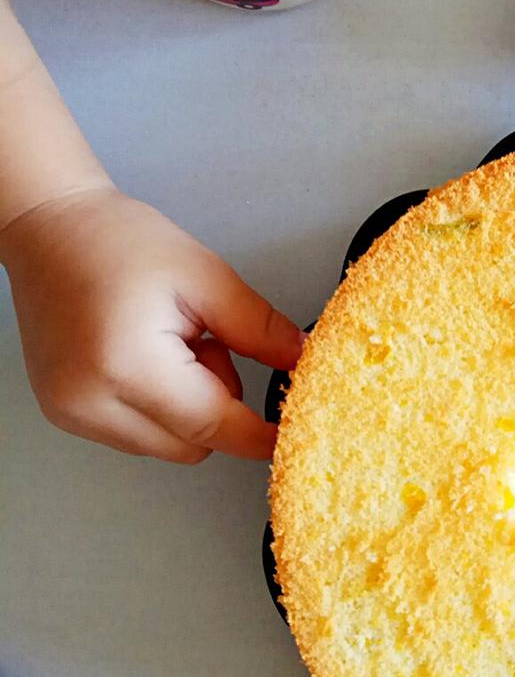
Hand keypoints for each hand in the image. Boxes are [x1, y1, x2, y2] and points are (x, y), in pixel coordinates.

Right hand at [1, 186, 304, 462]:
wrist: (51, 229)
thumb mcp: (206, 277)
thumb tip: (301, 362)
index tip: (293, 430)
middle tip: (204, 344)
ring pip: (167, 447)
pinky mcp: (66, 415)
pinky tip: (144, 361)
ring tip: (167, 347)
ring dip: (185, 410)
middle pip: (193, 446)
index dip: (260, 434)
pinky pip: (137, 436)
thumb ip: (259, 328)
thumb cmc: (117, 242)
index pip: (214, 426)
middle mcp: (92, 401)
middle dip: (217, 406)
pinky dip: (157, 410)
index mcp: (129, 366)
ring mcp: (73, 413)